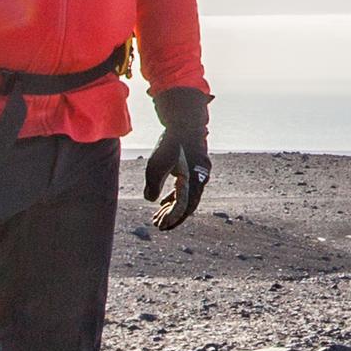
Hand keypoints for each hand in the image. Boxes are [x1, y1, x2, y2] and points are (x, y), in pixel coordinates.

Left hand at [142, 87, 210, 230]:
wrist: (184, 123)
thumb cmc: (170, 144)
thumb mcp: (156, 166)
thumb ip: (153, 186)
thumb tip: (150, 200)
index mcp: (193, 182)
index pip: (184, 209)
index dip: (172, 220)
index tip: (161, 227)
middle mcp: (200, 180)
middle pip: (187, 206)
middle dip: (172, 217)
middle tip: (158, 225)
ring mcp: (200, 173)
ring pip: (187, 196)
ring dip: (173, 207)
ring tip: (158, 215)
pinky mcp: (195, 167)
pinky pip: (187, 187)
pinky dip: (176, 196)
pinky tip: (163, 201)